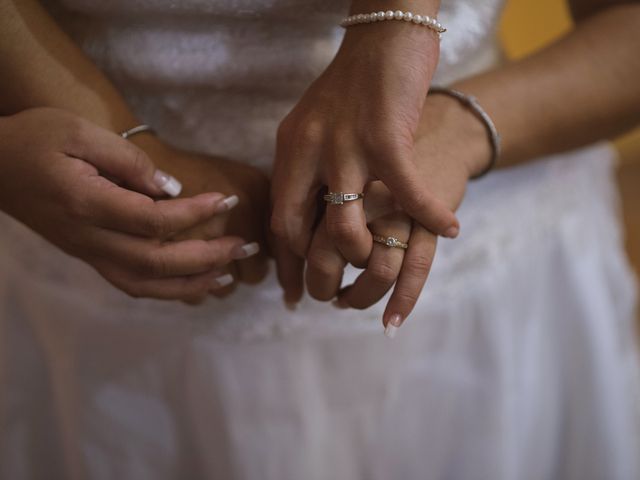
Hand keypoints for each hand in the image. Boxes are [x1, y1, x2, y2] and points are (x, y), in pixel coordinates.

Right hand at [0, 108, 251, 300]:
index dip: (196, 214)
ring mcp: (88, 253)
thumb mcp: (78, 132)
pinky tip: (194, 284)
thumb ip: (128, 161)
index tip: (227, 201)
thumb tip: (172, 189)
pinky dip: (167, 291)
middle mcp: (89, 238)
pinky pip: (132, 284)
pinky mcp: (89, 256)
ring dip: (192, 284)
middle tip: (245, 246)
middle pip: (158, 262)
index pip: (154, 220)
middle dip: (207, 257)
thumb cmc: (35, 140)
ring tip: (229, 274)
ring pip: (146, 285)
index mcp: (87, 204)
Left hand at [271, 20, 458, 276]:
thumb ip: (306, 163)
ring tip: (383, 260)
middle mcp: (309, 151)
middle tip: (328, 298)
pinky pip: (408, 192)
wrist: (384, 35)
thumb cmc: (354, 84)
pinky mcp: (386, 137)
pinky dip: (431, 214)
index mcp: (290, 150)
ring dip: (363, 255)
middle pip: (298, 231)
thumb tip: (307, 205)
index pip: (278, 219)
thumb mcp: (314, 124)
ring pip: (344, 226)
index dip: (285, 261)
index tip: (290, 290)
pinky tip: (451, 228)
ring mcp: (346, 146)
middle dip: (313, 273)